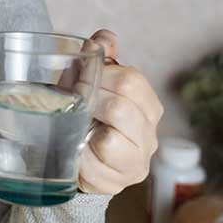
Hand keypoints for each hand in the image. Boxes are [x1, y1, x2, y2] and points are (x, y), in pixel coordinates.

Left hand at [77, 29, 163, 194]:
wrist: (78, 158)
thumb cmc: (87, 115)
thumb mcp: (90, 83)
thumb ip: (98, 58)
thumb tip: (104, 38)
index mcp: (148, 105)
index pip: (132, 81)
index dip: (100, 76)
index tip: (78, 78)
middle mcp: (150, 134)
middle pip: (121, 108)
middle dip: (90, 101)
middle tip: (72, 101)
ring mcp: (137, 162)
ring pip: (111, 141)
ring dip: (85, 130)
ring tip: (76, 125)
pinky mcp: (118, 184)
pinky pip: (94, 168)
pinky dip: (79, 157)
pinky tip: (75, 151)